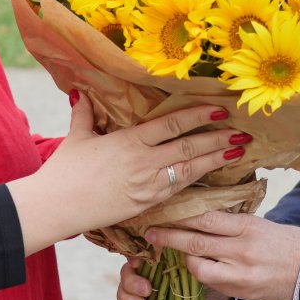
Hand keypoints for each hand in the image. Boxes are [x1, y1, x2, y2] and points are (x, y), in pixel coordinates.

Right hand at [8, 93, 249, 254]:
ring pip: (190, 170)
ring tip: (238, 152)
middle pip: (190, 146)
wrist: (57, 206)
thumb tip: (82, 92)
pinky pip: (178, 190)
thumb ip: (86, 114)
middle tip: (243, 132)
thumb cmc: (65, 170)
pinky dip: (197, 181)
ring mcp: (148, 185)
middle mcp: (144, 161)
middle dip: (218, 139)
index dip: (199, 115)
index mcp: (130, 140)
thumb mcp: (78, 137)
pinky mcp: (147, 204)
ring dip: (215, 160)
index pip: (173, 124)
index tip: (219, 108)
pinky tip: (212, 175)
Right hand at [113, 256, 230, 299]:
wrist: (215, 299)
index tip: (137, 264)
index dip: (133, 258)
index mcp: (158, 257)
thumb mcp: (197, 264)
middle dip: (132, 282)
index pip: (137, 254)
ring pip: (123, 290)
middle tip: (147, 290)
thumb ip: (184, 256)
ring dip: (127, 298)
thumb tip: (176, 249)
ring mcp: (142, 291)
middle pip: (127, 273)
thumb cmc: (206, 274)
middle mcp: (146, 272)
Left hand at [145, 211, 299, 299]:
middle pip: (196, 241)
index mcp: (248, 226)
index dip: (181, 215)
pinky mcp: (240, 291)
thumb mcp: (263, 224)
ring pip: (199, 266)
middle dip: (169, 237)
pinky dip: (199, 273)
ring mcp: (240, 273)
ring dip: (183, 259)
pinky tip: (194, 267)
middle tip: (150, 233)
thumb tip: (203, 218)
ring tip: (172, 252)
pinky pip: (210, 282)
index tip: (163, 212)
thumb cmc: (288, 243)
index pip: (207, 218)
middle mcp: (242, 249)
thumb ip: (234, 223)